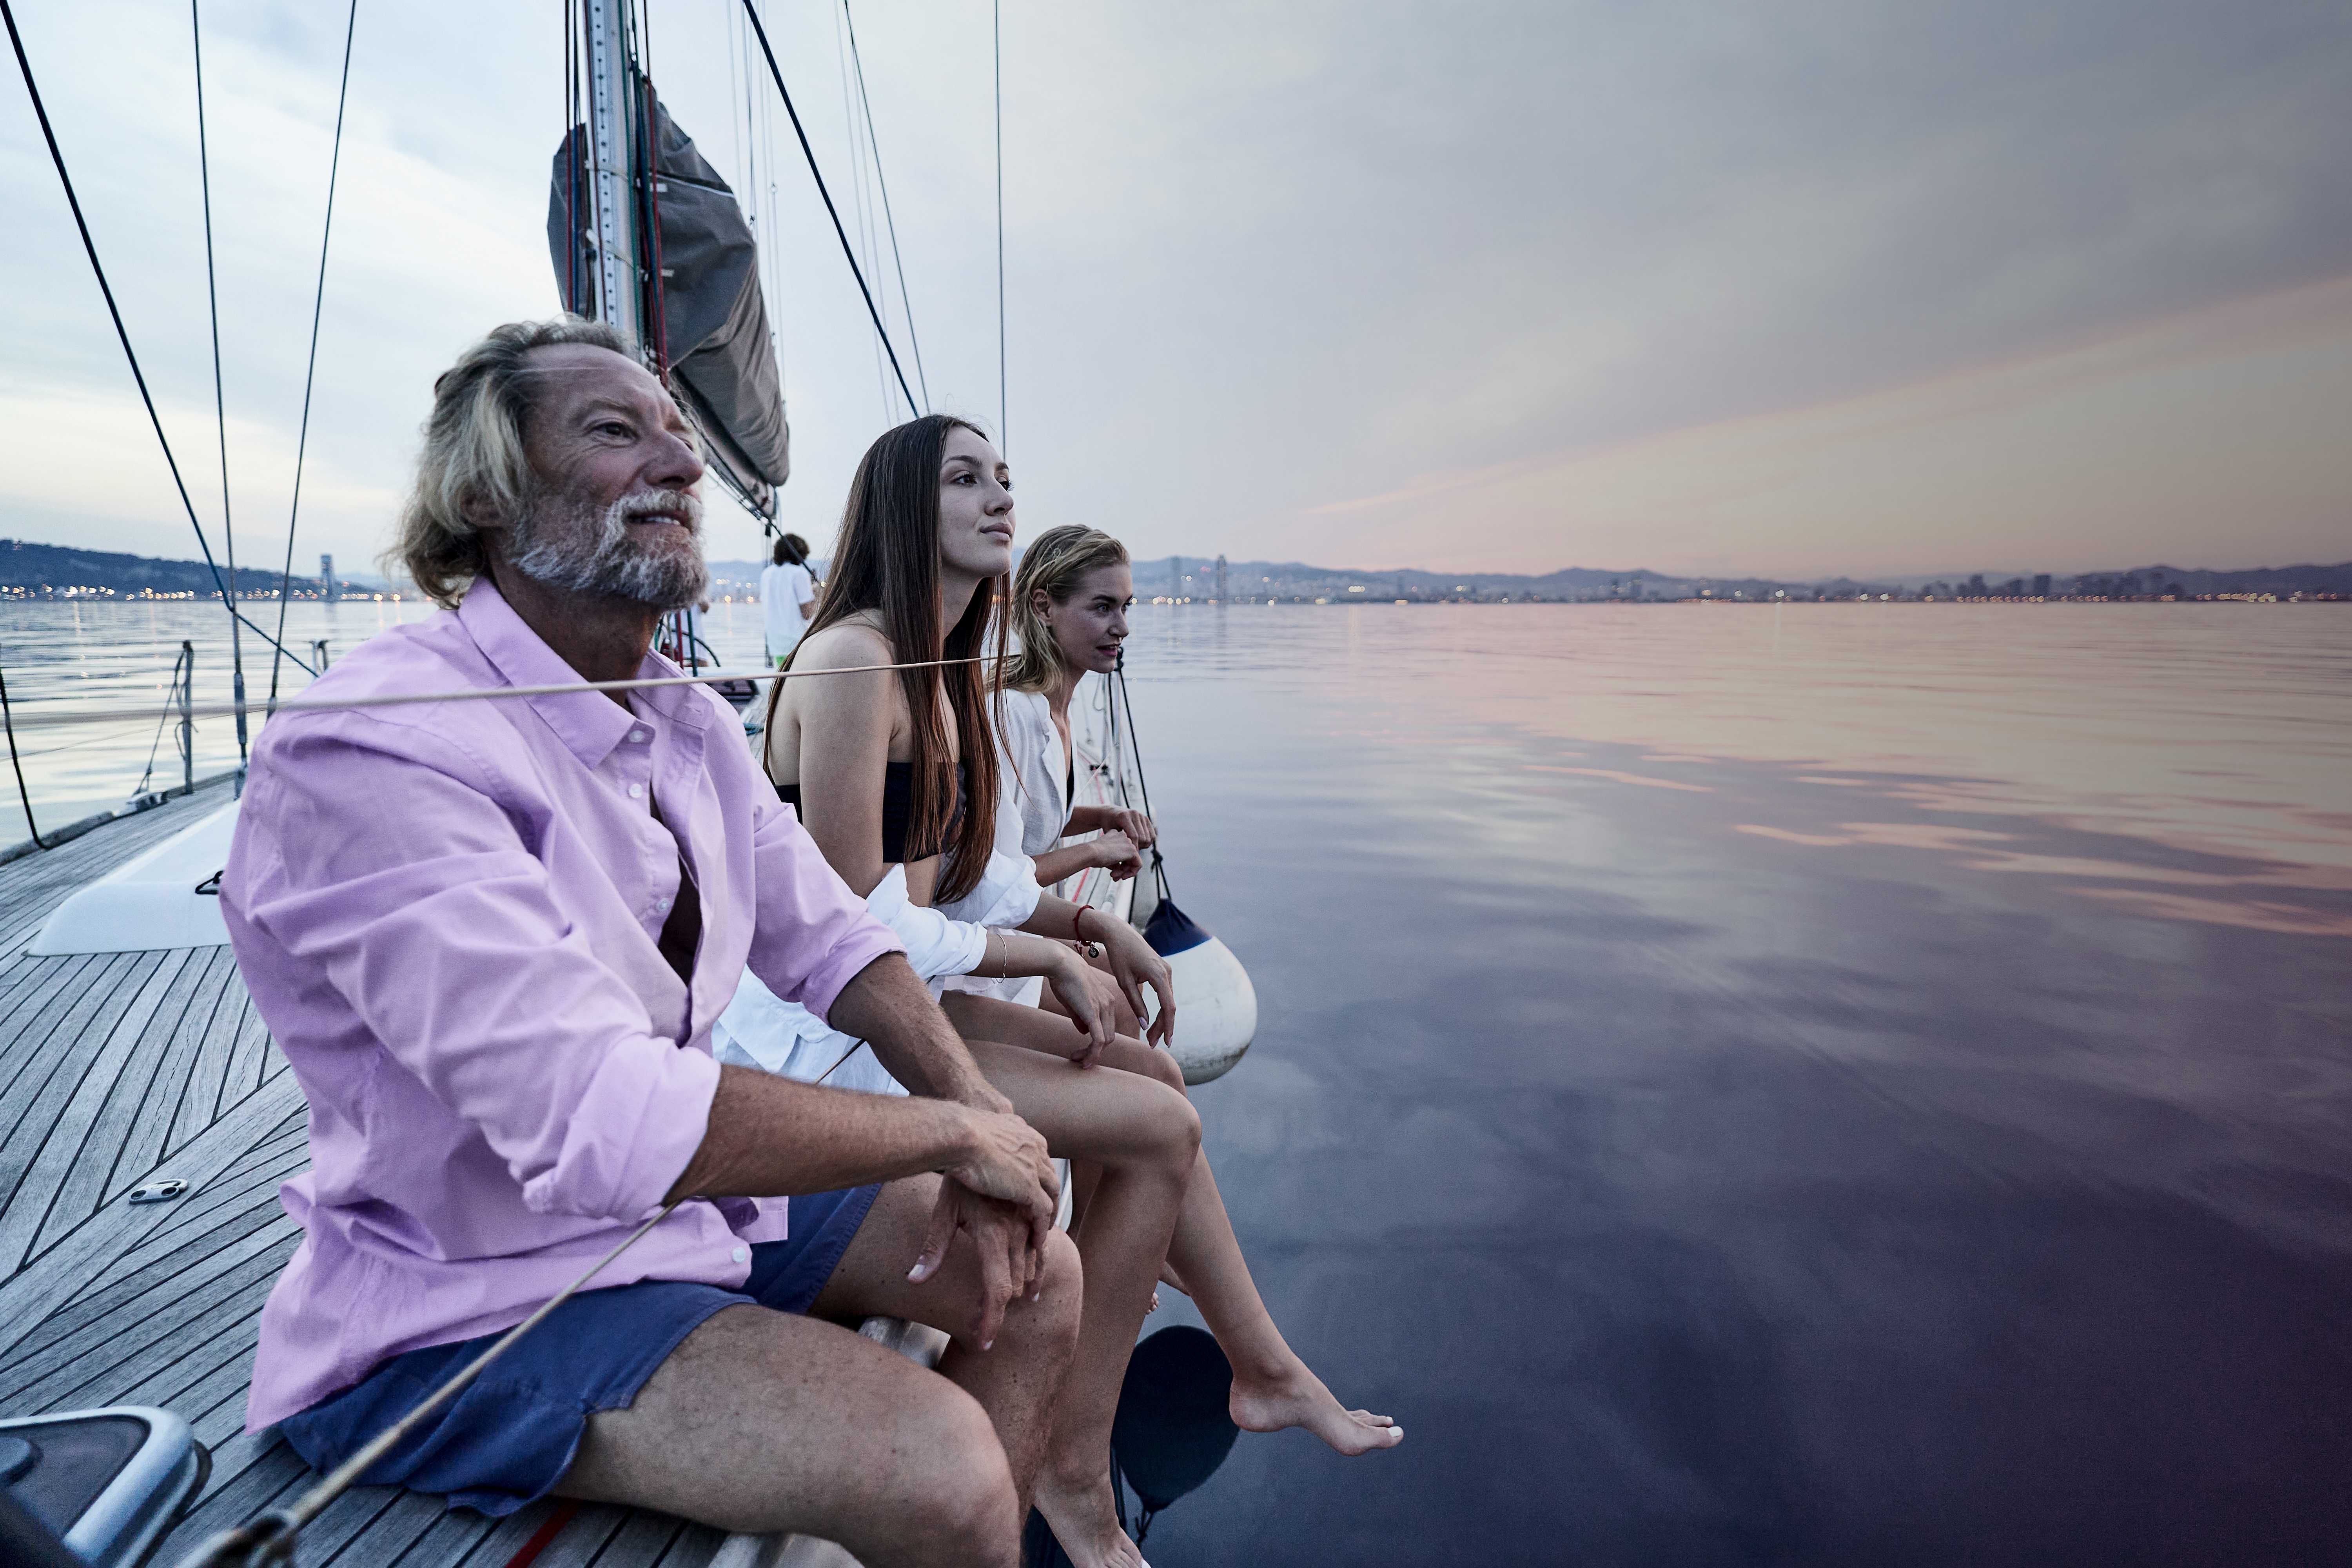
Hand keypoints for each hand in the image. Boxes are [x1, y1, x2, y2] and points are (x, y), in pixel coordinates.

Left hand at [908, 1179, 1043, 1350]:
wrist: (978, 1136)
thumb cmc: (957, 1177)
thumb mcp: (943, 1213)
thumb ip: (931, 1250)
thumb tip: (913, 1281)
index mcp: (992, 1236)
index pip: (996, 1291)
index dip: (991, 1321)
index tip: (983, 1342)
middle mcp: (1014, 1231)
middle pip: (1014, 1284)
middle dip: (999, 1308)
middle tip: (984, 1326)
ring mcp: (1028, 1219)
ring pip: (1031, 1265)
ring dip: (1022, 1287)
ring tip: (1014, 1304)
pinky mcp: (1035, 1208)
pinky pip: (1043, 1242)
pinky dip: (1038, 1262)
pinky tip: (1034, 1275)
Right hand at [934, 1102, 1057, 1221]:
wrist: (960, 1136)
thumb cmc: (957, 1134)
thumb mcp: (975, 1133)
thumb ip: (983, 1137)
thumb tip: (971, 1136)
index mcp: (1022, 1132)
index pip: (1038, 1155)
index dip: (1037, 1174)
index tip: (1033, 1189)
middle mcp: (1033, 1147)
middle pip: (1049, 1174)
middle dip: (1048, 1193)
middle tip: (1043, 1212)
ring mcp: (1034, 1167)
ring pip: (1051, 1193)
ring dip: (1049, 1213)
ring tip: (1043, 1230)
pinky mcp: (1029, 1186)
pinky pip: (1043, 1211)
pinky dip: (1042, 1228)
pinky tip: (1038, 1242)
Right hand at [1042, 947, 1117, 1066]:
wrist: (1061, 963)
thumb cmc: (1064, 978)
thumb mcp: (1074, 1001)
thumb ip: (1080, 1017)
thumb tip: (1084, 1032)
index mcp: (1107, 1001)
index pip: (1107, 1027)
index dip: (1097, 1042)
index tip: (1082, 1050)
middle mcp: (1109, 1004)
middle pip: (1109, 1036)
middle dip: (1095, 1050)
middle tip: (1078, 1058)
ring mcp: (1103, 1008)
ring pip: (1105, 1040)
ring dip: (1092, 1054)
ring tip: (1077, 1059)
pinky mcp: (1093, 1012)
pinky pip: (1098, 1040)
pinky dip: (1092, 1053)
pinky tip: (1083, 1060)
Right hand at [1089, 830, 1141, 879]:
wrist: (1090, 853)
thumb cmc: (1092, 855)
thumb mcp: (1105, 856)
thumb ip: (1115, 861)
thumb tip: (1122, 870)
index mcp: (1115, 834)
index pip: (1122, 851)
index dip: (1118, 864)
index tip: (1111, 871)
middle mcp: (1123, 836)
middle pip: (1127, 856)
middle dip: (1121, 869)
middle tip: (1113, 876)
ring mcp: (1129, 842)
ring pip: (1132, 861)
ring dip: (1123, 872)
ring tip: (1114, 877)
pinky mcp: (1132, 850)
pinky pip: (1138, 864)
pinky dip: (1131, 872)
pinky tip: (1122, 877)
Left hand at [1093, 912, 1175, 1047]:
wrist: (1119, 932)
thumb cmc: (1118, 955)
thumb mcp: (1124, 982)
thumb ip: (1136, 1004)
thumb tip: (1145, 1025)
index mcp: (1159, 975)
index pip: (1168, 1007)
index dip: (1167, 1027)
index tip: (1164, 1043)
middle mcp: (1167, 972)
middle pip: (1170, 1006)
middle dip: (1163, 1027)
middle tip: (1152, 1043)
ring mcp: (1167, 970)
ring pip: (1168, 1001)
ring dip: (1162, 1019)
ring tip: (1151, 1036)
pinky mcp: (1162, 970)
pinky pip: (1165, 993)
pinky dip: (1161, 1008)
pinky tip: (1155, 1021)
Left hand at [1103, 809, 1156, 850]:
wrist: (1111, 813)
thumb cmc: (1108, 825)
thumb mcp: (1109, 833)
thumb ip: (1117, 842)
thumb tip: (1127, 854)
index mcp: (1124, 817)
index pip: (1134, 836)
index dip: (1134, 848)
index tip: (1130, 857)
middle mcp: (1135, 814)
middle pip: (1143, 838)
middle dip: (1138, 848)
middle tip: (1130, 852)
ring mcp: (1142, 815)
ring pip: (1149, 838)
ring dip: (1143, 846)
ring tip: (1133, 847)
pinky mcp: (1146, 819)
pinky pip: (1152, 835)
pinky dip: (1147, 842)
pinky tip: (1138, 844)